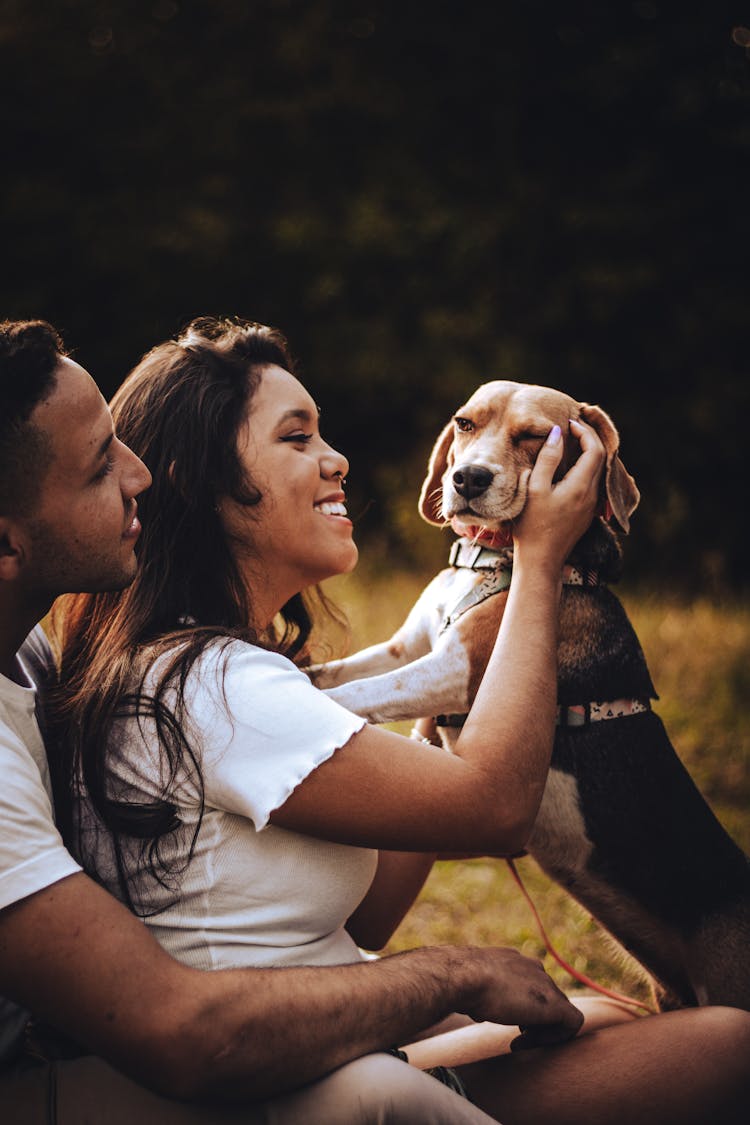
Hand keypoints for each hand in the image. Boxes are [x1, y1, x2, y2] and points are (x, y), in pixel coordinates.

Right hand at [457, 946, 583, 1045]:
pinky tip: (530, 1044)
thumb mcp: (471, 984)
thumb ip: (481, 991)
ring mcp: (546, 984)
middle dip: (532, 1019)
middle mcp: (533, 968)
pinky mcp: (556, 1004)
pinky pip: (572, 1023)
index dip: (519, 1007)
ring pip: (558, 1011)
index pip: (528, 985)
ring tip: (519, 1042)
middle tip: (515, 1036)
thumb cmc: (461, 981)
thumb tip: (475, 1007)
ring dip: (541, 1030)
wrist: (465, 976)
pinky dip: (556, 1038)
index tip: (504, 1020)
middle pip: (545, 998)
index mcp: (514, 961)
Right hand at [513, 418, 604, 570]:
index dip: (585, 432)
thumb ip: (548, 459)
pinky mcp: (586, 513)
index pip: (595, 449)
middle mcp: (592, 495)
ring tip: (571, 442)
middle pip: (600, 458)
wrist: (541, 560)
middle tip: (572, 427)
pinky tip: (570, 466)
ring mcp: (591, 505)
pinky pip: (592, 482)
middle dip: (589, 438)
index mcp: (581, 486)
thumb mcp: (535, 488)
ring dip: (588, 453)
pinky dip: (585, 467)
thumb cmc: (533, 526)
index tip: (569, 422)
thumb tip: (557, 433)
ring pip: (598, 470)